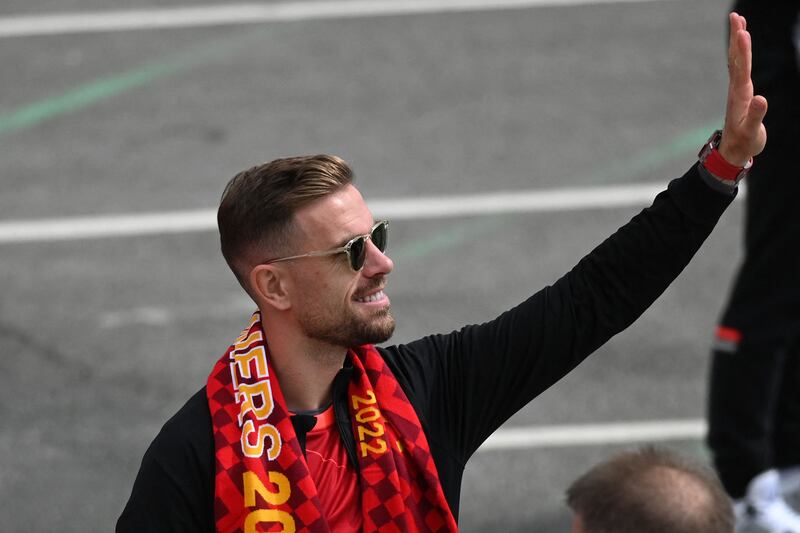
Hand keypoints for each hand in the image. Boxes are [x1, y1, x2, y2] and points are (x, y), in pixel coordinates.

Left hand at [718, 12, 767, 166]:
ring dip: (737, 42)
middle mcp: (736, 89)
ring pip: (737, 62)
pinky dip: (741, 55)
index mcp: (740, 95)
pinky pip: (740, 68)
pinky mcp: (741, 94)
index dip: (743, 50)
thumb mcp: (751, 132)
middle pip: (737, 59)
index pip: (742, 68)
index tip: (742, 32)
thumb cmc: (744, 143)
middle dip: (737, 38)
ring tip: (739, 23)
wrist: (733, 152)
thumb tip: (761, 99)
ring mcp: (737, 91)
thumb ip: (756, 116)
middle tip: (736, 17)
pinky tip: (742, 47)